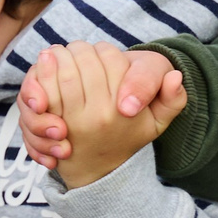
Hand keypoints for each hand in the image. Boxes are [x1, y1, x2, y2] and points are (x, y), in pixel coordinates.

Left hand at [20, 44, 184, 182]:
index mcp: (124, 110)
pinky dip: (42, 71)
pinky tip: (45, 62)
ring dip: (59, 55)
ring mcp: (72, 120)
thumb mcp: (158, 122)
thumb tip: (175, 77)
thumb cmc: (127, 135)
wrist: (98, 169)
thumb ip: (173, 99)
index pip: (111, 60)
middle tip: (77, 49)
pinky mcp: (50, 123)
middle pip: (85, 61)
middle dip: (79, 49)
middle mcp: (99, 116)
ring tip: (59, 52)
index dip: (105, 51)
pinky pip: (44, 89)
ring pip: (64, 71)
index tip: (103, 55)